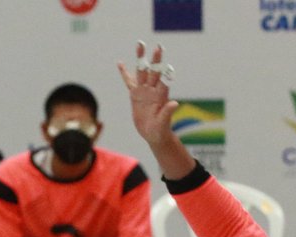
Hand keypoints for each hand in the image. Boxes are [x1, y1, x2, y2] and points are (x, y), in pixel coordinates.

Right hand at [117, 41, 193, 180]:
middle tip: (157, 46)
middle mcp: (153, 90)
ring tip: (140, 45)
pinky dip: (125, 73)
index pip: (163, 79)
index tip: (166, 62)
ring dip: (141, 59)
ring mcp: (144, 91)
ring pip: (141, 72)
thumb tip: (175, 103)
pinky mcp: (135, 95)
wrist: (153, 134)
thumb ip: (168, 112)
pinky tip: (120, 63)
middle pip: (153, 72)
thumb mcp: (163, 122)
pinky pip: (129, 82)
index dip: (164, 69)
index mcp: (161, 95)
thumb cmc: (160, 130)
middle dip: (154, 59)